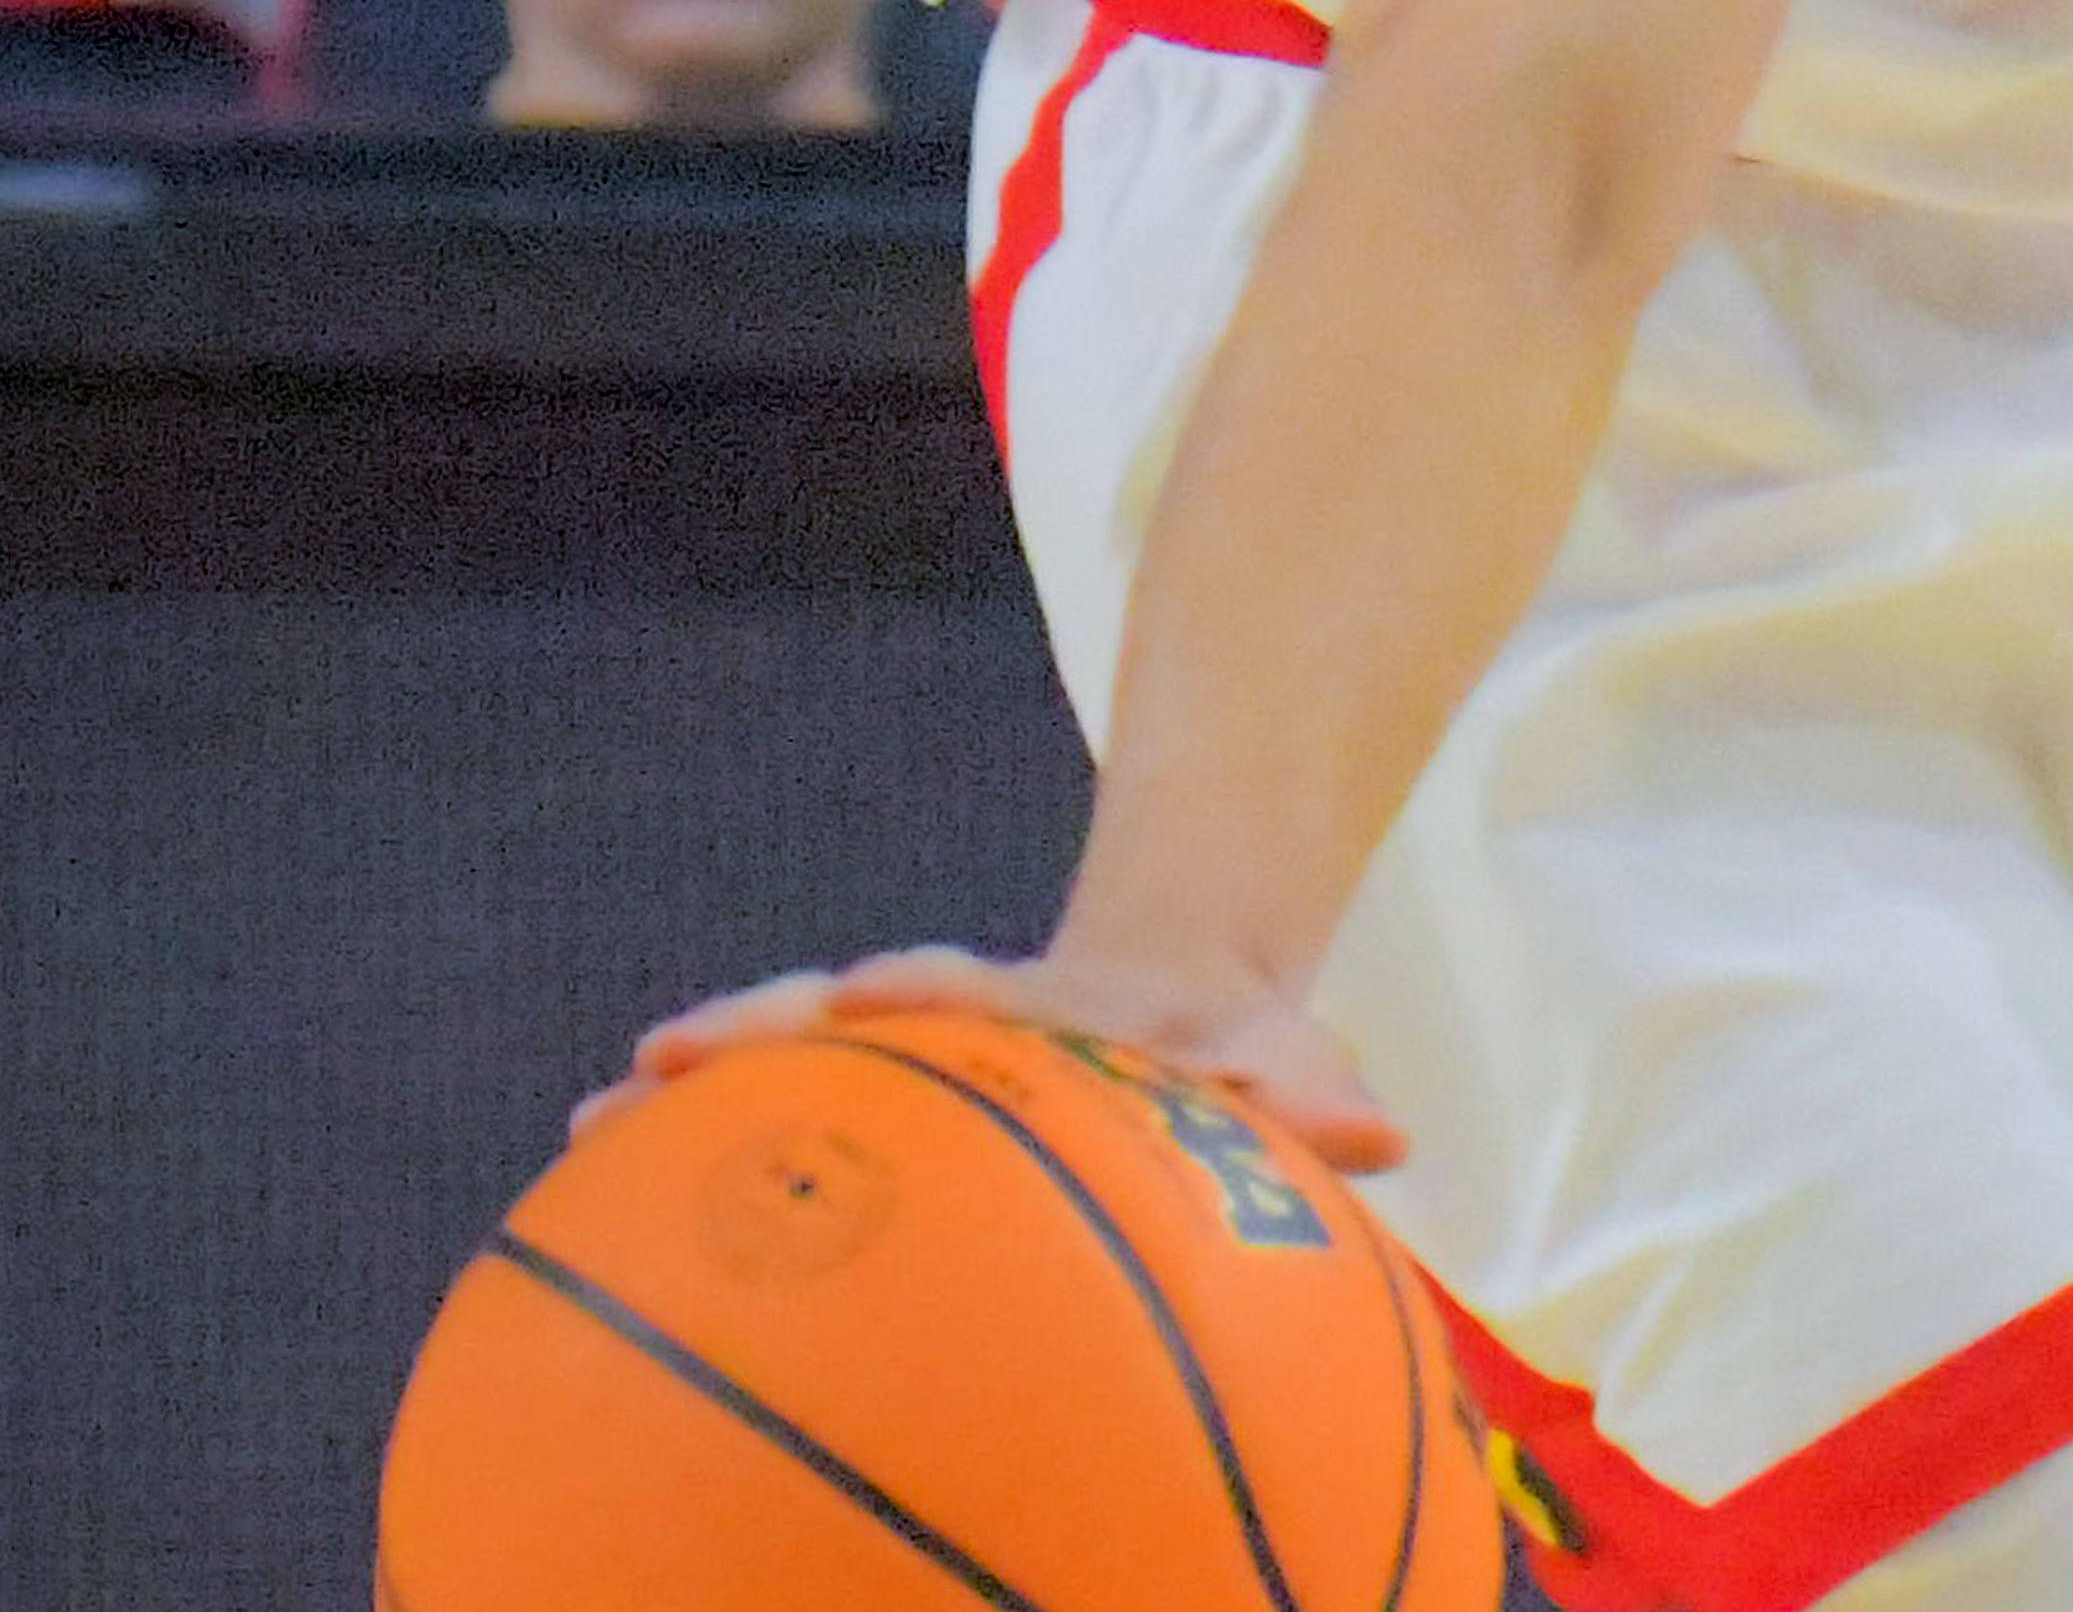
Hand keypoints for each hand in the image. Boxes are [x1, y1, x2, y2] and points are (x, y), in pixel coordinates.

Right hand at [585, 941, 1404, 1171]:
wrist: (1179, 998)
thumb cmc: (1233, 1059)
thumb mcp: (1284, 1064)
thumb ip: (1316, 1099)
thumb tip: (1382, 1135)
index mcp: (1051, 1011)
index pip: (982, 991)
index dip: (930, 992)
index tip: (866, 990)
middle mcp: (959, 1013)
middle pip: (846, 1007)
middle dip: (765, 1025)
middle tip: (660, 1052)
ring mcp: (902, 1044)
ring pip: (787, 1049)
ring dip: (699, 1081)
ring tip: (589, 1123)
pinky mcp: (870, 1089)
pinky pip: (773, 1112)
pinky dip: (689, 1140)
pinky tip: (587, 1183)